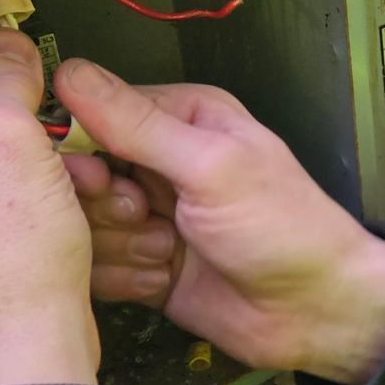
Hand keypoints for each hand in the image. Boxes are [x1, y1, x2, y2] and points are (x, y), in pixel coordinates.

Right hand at [53, 60, 384, 384]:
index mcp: (181, 118)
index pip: (93, 113)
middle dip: (106, 204)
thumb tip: (70, 73)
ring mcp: (150, 215)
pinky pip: (96, 268)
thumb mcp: (211, 166)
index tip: (101, 176)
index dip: (83, 148)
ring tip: (168, 250)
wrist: (313, 311)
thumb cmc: (284, 227)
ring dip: (120, 245)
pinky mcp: (142, 264)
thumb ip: (137, 124)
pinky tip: (163, 279)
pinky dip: (125, 278)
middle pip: (80, 174)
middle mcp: (160, 162)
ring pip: (82, 225)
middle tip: (145, 216)